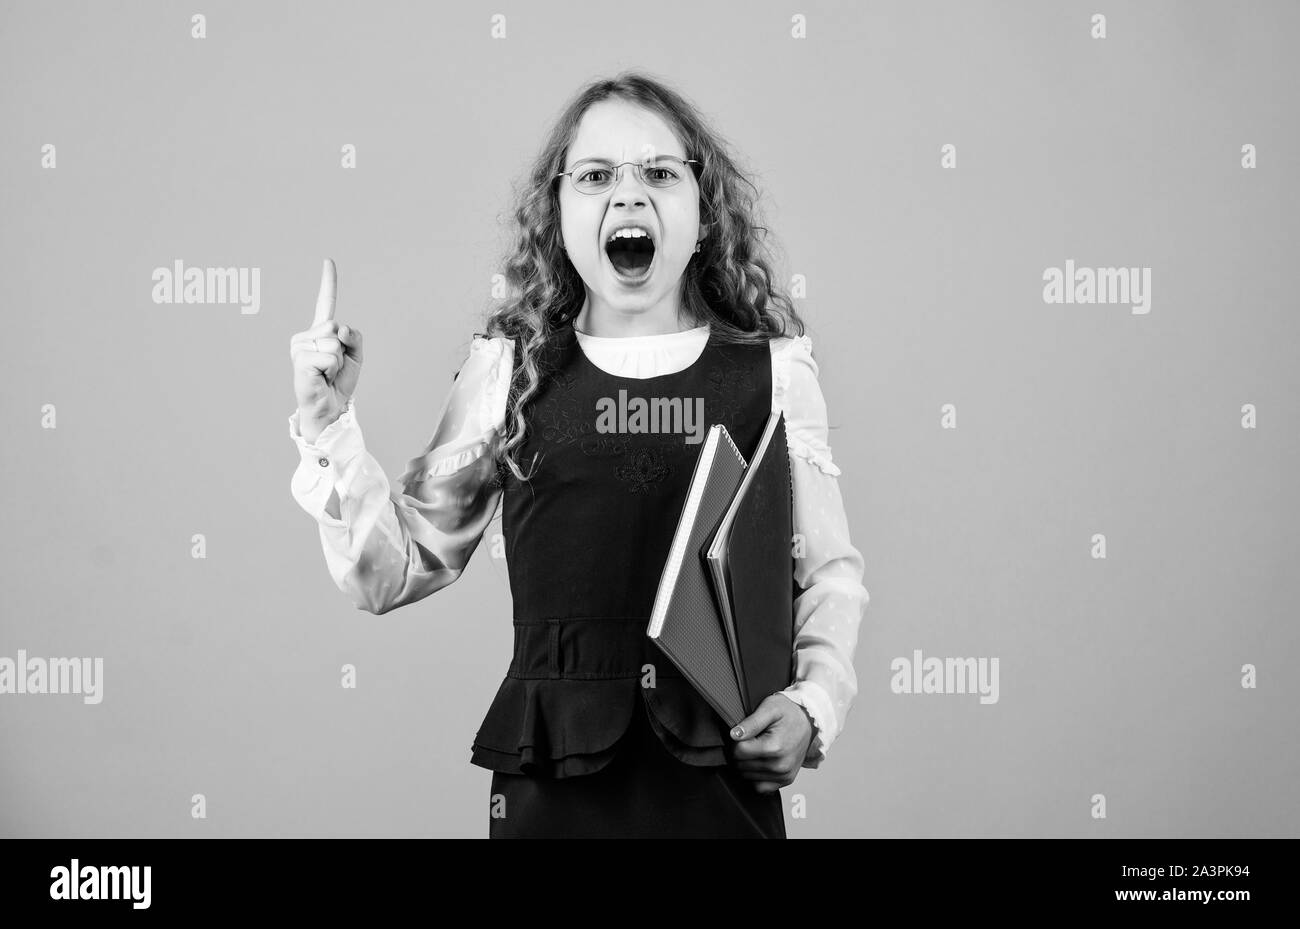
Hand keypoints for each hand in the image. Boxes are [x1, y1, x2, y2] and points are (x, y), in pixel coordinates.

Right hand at [289, 258, 363, 441]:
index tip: (328, 260)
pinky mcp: (300, 359)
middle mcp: (305, 335)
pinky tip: (323, 377)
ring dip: (338, 361)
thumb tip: (339, 328)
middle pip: (336, 326)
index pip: (326, 302)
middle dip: (344, 349)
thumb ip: (354, 336)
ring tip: (328, 373)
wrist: (330, 407)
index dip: (328, 282)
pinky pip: (330, 355)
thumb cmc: (339, 382)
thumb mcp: (355, 355)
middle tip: (334, 367)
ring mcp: (299, 346)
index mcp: (319, 331)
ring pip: (334, 341)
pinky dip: (333, 368)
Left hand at [727, 693, 815, 793]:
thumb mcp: (770, 707)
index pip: (739, 752)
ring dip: (748, 764)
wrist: (808, 722)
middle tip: (754, 739)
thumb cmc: (788, 713)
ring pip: (747, 776)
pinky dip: (756, 776)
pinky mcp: (786, 780)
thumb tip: (734, 735)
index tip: (746, 733)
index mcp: (775, 747)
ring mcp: (784, 775)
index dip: (737, 741)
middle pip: (741, 765)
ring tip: (759, 748)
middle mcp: (780, 765)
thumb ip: (751, 722)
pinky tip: (761, 762)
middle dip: (742, 752)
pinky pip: (760, 787)